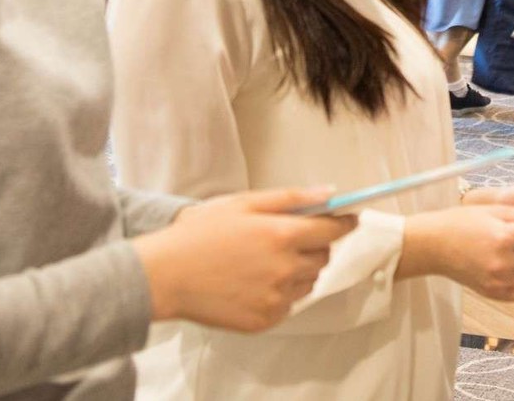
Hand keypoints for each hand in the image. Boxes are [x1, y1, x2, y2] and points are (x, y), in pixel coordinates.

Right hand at [135, 188, 357, 331]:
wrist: (164, 276)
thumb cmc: (199, 234)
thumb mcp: (243, 203)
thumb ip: (291, 198)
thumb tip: (330, 193)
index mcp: (282, 235)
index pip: (333, 230)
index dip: (344, 224)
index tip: (349, 220)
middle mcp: (285, 269)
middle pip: (323, 258)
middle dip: (315, 246)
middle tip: (289, 239)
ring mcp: (276, 298)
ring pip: (308, 283)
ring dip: (298, 270)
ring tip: (264, 262)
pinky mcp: (265, 320)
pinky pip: (288, 305)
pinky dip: (280, 293)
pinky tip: (253, 282)